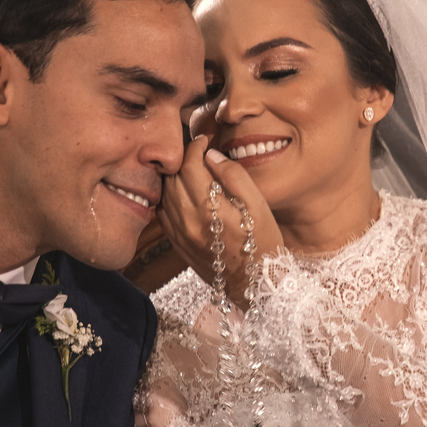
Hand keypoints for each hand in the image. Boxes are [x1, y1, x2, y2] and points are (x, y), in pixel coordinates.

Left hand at [157, 136, 282, 308]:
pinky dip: (169, 198)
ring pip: (165, 194)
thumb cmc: (263, 242)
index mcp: (210, 209)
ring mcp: (180, 235)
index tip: (205, 141)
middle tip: (199, 153)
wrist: (256, 285)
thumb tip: (211, 155)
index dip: (195, 147)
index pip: (190, 165)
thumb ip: (234, 176)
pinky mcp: (178, 245)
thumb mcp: (258, 205)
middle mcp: (189, 221)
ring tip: (192, 171)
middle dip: (184, 159)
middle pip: (173, 178)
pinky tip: (184, 194)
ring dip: (175, 178)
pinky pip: (163, 214)